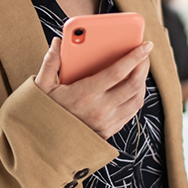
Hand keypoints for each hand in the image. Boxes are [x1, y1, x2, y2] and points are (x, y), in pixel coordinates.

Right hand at [34, 37, 152, 138]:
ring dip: (142, 82)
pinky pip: (132, 111)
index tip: (145, 45)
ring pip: (137, 99)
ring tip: (141, 68)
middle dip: (143, 66)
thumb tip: (58, 42)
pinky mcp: (110, 131)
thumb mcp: (42, 87)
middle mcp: (100, 110)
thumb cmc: (44, 112)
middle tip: (145, 53)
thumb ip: (50, 62)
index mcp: (85, 94)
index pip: (117, 72)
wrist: (45, 145)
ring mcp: (107, 123)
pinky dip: (137, 96)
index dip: (134, 57)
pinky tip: (134, 86)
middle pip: (133, 85)